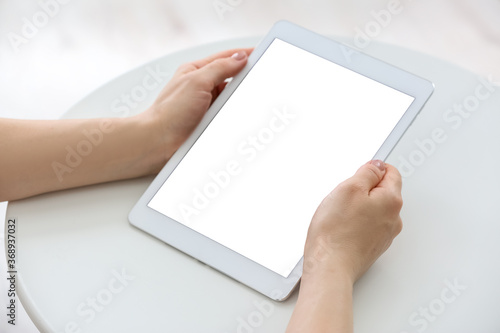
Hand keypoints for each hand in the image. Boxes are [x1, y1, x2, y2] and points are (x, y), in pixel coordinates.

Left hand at [140, 48, 252, 167]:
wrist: (159, 142)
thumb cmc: (170, 112)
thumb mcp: (196, 81)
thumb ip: (220, 67)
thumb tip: (240, 57)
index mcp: (196, 71)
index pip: (225, 58)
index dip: (243, 55)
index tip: (260, 54)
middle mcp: (202, 87)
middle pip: (231, 79)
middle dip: (244, 80)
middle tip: (259, 80)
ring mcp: (207, 105)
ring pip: (232, 98)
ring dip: (239, 100)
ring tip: (248, 101)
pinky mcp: (210, 122)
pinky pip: (229, 115)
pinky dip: (236, 115)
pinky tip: (241, 116)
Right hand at [303, 160, 402, 283]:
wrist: (330, 265)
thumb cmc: (336, 231)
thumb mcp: (348, 188)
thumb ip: (367, 173)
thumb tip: (376, 166)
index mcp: (391, 201)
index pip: (391, 173)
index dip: (372, 169)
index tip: (358, 173)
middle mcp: (393, 219)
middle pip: (382, 192)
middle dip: (363, 190)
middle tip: (343, 197)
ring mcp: (384, 234)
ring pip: (373, 209)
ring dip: (358, 207)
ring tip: (339, 215)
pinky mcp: (372, 246)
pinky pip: (366, 225)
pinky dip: (354, 223)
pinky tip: (340, 228)